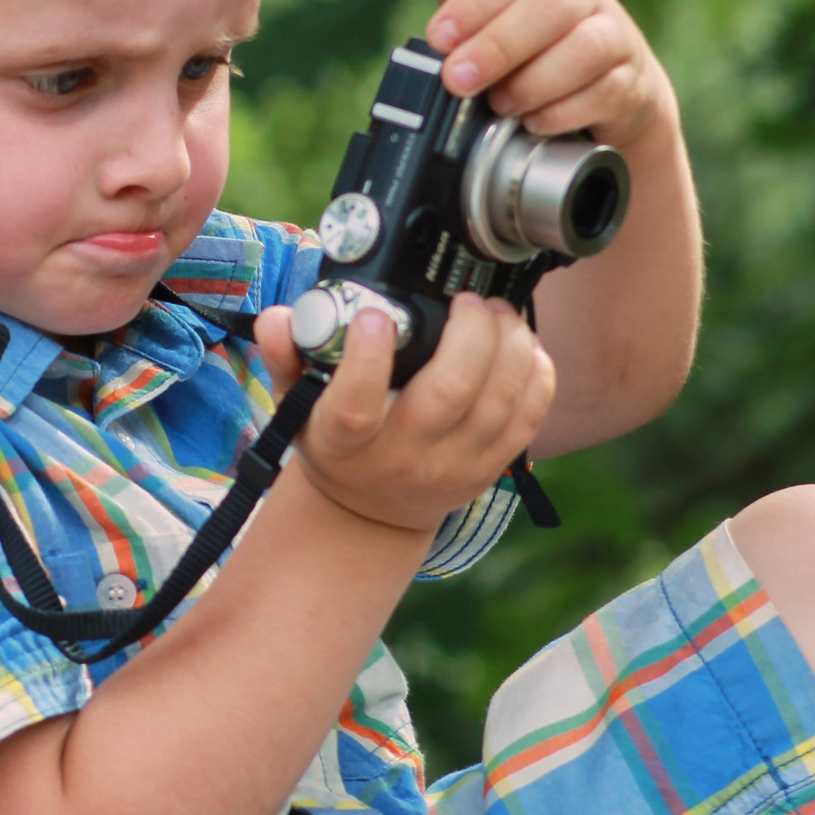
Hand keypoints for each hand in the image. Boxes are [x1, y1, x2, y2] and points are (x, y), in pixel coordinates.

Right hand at [253, 295, 554, 534]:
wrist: (369, 513)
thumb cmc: (335, 443)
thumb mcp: (296, 404)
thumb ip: (286, 357)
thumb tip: (278, 320)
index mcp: (345, 441)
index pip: (355, 405)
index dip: (367, 358)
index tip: (376, 316)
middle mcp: (401, 457)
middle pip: (448, 395)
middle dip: (469, 334)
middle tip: (468, 301)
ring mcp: (451, 467)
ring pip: (497, 403)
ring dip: (509, 346)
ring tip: (498, 313)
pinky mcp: (489, 471)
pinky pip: (527, 421)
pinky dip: (536, 377)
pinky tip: (524, 345)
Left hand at [425, 0, 673, 148]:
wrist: (612, 92)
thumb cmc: (539, 51)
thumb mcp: (500, 21)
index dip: (473, 2)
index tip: (439, 39)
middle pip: (552, 4)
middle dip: (498, 44)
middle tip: (458, 80)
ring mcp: (616, 38)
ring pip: (586, 47)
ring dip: (534, 81)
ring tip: (500, 106)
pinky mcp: (632, 83)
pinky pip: (606, 93)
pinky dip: (564, 112)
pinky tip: (535, 123)